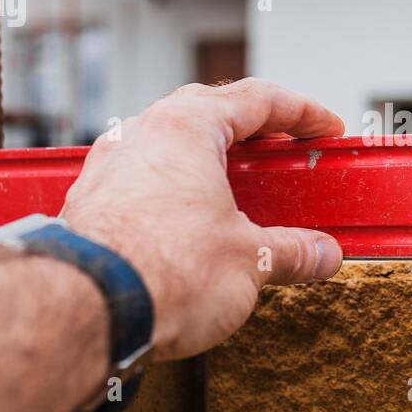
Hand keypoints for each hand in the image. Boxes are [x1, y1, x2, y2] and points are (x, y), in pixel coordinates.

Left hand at [59, 79, 345, 359]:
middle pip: (208, 112)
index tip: (324, 128)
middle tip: (282, 150)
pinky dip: (175, 190)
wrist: (86, 312)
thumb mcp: (250, 261)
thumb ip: (292, 250)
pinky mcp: (88, 205)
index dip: (301, 112)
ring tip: (238, 190)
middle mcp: (141, 135)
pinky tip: (189, 221)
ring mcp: (108, 169)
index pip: (257, 99)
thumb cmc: (162, 272)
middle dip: (252, 129)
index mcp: (186, 127)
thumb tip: (321, 254)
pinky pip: (142, 180)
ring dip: (208, 160)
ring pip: (168, 145)